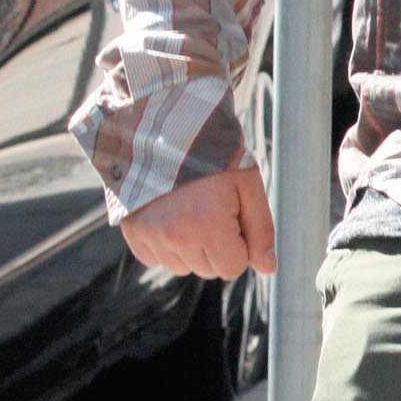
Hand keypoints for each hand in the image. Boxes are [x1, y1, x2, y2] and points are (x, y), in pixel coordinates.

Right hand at [121, 164, 275, 279]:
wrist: (165, 130)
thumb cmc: (214, 156)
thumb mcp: (247, 185)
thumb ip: (261, 229)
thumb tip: (268, 269)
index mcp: (210, 226)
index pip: (233, 267)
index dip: (238, 243)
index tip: (231, 215)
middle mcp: (177, 237)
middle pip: (208, 270)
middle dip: (216, 246)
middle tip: (209, 208)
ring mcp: (151, 235)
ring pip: (181, 267)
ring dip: (189, 248)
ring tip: (188, 210)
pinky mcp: (132, 232)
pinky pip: (153, 259)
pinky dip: (163, 244)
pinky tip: (169, 216)